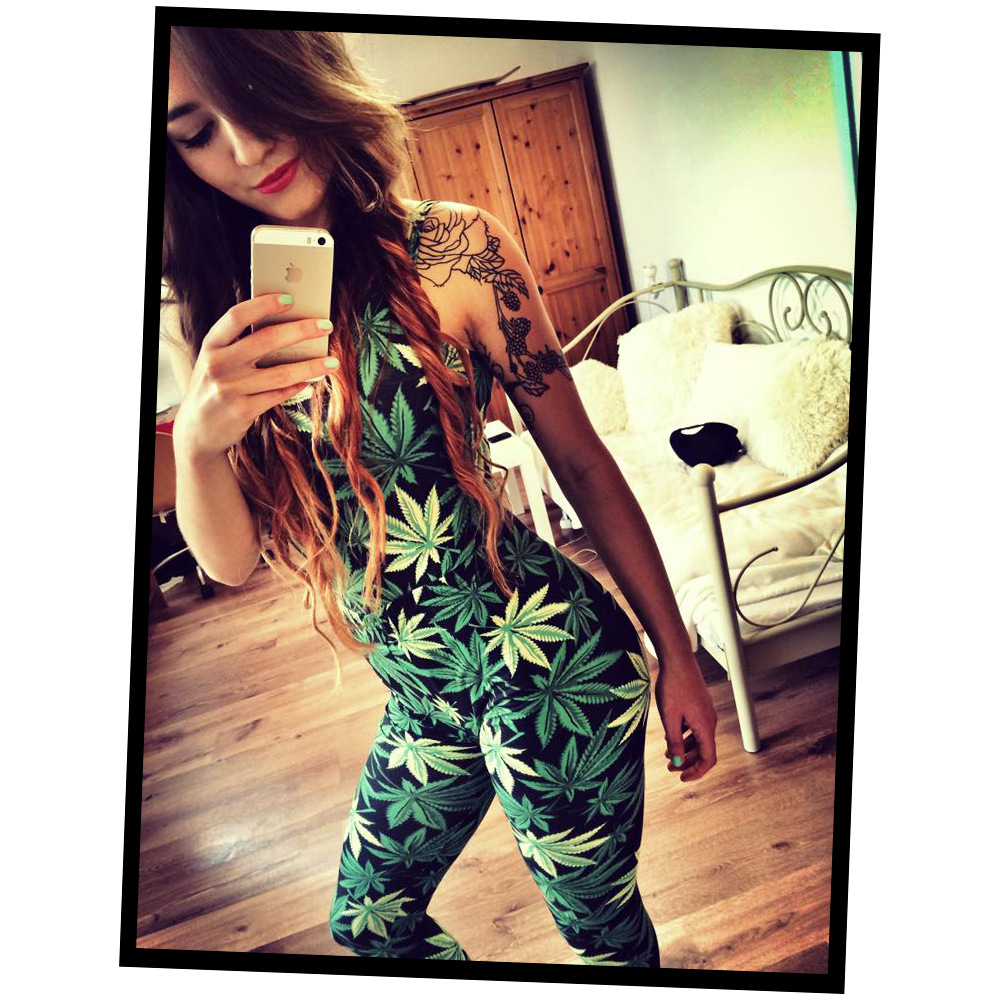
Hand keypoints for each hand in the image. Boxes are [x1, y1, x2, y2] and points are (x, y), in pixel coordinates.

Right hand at [172, 294, 338, 460]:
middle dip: (301, 330)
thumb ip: (239, 344)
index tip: (290, 299)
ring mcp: (229, 389)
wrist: (197, 431)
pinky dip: (297, 387)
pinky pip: (277, 395)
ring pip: (280, 373)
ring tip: (333, 362)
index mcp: (211, 345)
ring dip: (311, 366)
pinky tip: (310, 381)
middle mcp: (218, 364)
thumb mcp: (216, 361)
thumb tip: (285, 326)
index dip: (263, 305)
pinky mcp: (241, 411)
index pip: (237, 316)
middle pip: (266, 340)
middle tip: (327, 325)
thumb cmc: (214, 387)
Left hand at [654, 645, 717, 781]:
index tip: (682, 778)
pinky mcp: (700, 706)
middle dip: (688, 762)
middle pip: (704, 750)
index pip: (709, 759)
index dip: (697, 772)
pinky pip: (696, 728)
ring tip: (668, 754)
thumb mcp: (669, 717)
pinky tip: (671, 735)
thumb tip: (678, 761)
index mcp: (705, 727)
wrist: (678, 660)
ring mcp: (706, 713)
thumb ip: (674, 741)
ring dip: (685, 749)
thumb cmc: (673, 686)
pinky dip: (686, 736)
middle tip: (670, 767)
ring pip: (699, 739)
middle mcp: (710, 721)